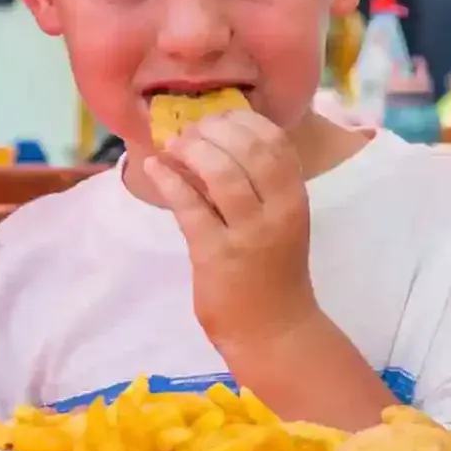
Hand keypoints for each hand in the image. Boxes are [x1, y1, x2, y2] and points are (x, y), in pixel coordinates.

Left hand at [142, 109, 318, 352]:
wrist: (275, 332)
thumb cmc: (274, 272)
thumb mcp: (281, 221)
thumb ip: (259, 185)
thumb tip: (214, 139)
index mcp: (295, 198)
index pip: (275, 140)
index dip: (243, 120)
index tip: (219, 118)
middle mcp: (278, 212)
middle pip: (250, 149)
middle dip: (215, 129)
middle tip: (190, 132)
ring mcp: (248, 234)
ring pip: (223, 173)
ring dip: (193, 150)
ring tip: (173, 147)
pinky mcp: (216, 255)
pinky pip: (190, 207)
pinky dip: (169, 180)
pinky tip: (155, 168)